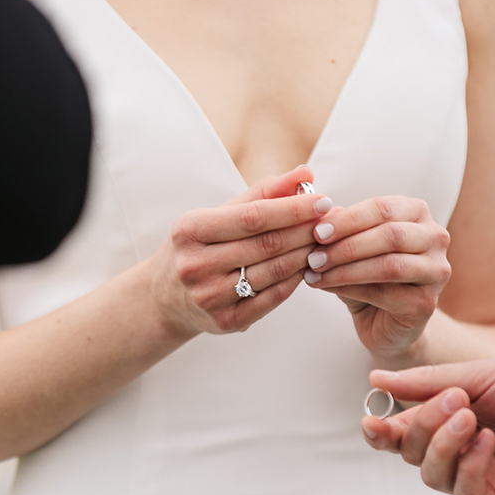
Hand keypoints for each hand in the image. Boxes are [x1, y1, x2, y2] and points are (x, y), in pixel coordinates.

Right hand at [148, 165, 328, 338]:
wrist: (163, 298)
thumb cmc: (197, 247)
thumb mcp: (216, 215)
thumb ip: (261, 194)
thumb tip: (305, 174)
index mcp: (190, 231)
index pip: (252, 217)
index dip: (292, 208)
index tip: (323, 200)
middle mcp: (195, 265)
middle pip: (267, 244)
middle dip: (306, 230)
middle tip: (331, 220)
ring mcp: (208, 296)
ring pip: (274, 271)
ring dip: (307, 254)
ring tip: (324, 241)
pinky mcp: (225, 321)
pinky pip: (273, 298)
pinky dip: (296, 280)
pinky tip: (308, 266)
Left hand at [303, 195, 451, 363]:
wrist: (381, 319)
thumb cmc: (365, 274)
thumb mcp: (349, 245)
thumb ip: (339, 228)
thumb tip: (320, 214)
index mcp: (417, 213)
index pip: (383, 208)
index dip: (348, 219)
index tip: (316, 232)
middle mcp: (435, 238)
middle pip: (390, 235)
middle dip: (346, 246)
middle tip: (313, 256)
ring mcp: (436, 271)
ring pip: (389, 265)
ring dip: (345, 269)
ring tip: (314, 272)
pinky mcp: (427, 303)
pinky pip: (384, 293)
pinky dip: (349, 289)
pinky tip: (325, 287)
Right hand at [362, 360, 494, 494]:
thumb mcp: (478, 377)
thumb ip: (425, 383)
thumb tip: (375, 379)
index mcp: (449, 423)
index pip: (401, 435)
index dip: (381, 432)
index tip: (372, 420)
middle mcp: (459, 454)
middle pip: (410, 454)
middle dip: (422, 427)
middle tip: (454, 402)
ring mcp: (479, 480)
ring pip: (431, 476)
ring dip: (444, 446)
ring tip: (473, 419)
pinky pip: (464, 494)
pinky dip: (469, 466)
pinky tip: (488, 442)